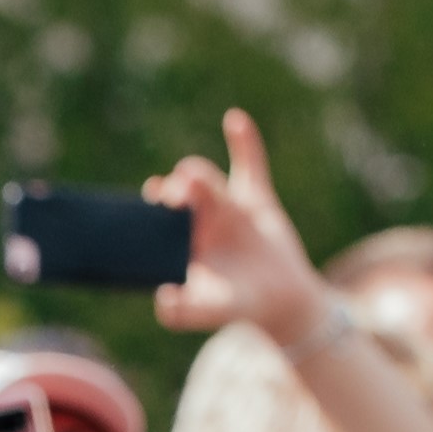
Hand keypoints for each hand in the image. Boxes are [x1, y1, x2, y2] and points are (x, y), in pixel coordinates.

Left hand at [146, 108, 331, 349]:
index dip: (154, 209)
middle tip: (171, 192)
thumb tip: (161, 301)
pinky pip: (250, 165)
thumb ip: (185, 312)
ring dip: (199, 174)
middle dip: (176, 190)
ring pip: (209, 181)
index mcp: (179, 241)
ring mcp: (225, 205)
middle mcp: (197, 219)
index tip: (153, 201)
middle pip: (181, 196)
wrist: (279, 300)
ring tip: (191, 173)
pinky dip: (244, 143)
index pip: (161, 218)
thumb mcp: (211, 311)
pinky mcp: (255, 198)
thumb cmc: (237, 305)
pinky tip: (235, 120)